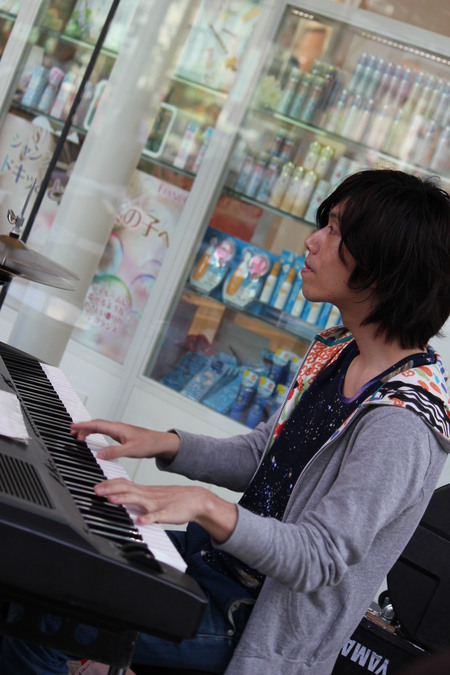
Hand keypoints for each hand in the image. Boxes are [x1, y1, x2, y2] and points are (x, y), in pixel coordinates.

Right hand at [70, 419, 179, 462]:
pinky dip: (96, 434)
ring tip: (78, 437)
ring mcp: (120, 431)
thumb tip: (99, 454)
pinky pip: (105, 432)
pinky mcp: (122, 436)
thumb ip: (115, 452)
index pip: (97, 425)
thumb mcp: (131, 450)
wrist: (161, 443)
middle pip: (96, 425)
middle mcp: (118, 428)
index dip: (83, 425)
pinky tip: (94, 439)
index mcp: (118, 428)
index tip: (72, 426)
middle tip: (71, 432)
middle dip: (83, 427)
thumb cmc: (149, 444)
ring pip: (101, 428)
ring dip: (89, 431)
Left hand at [95, 479, 237, 542]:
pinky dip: (148, 518)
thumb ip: (138, 497)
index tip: (96, 486)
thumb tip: (121, 498)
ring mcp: (157, 504)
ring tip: (112, 500)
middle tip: (96, 490)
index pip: (124, 484)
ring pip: (139, 500)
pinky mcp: (167, 514)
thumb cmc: (174, 500)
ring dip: (124, 500)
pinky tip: (140, 521)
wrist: (196, 500)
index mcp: (145, 491)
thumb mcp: (153, 496)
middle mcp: (149, 495)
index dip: (110, 484)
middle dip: (111, 489)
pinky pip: (157, 516)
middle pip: (127, 489)